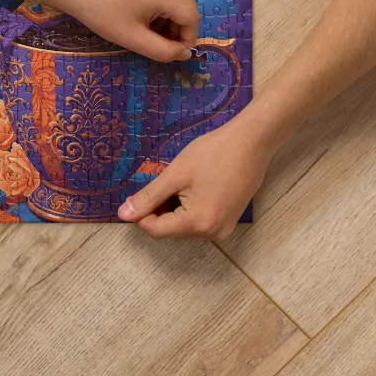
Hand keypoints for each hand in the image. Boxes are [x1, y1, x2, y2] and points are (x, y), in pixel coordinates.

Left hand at [59, 0, 198, 61]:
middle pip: (185, 5)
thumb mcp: (132, 38)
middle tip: (156, 41)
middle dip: (177, 27)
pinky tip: (135, 8)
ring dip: (167, 14)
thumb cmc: (99, 12)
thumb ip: (163, 51)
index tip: (171, 52)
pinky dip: (157, 0)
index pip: (192, 18)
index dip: (187, 39)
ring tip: (144, 26)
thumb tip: (184, 53)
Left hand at [117, 119, 267, 239]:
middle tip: (164, 180)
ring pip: (184, 225)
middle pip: (171, 229)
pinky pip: (199, 221)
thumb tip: (123, 215)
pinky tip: (194, 185)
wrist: (252, 142)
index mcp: (197, 224)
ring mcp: (223, 229)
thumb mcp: (176, 174)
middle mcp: (212, 234)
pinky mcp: (229, 220)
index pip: (156, 231)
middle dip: (159, 208)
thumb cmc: (213, 153)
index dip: (142, 213)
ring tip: (182, 181)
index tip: (139, 192)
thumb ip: (149, 197)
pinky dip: (189, 207)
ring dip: (174, 207)